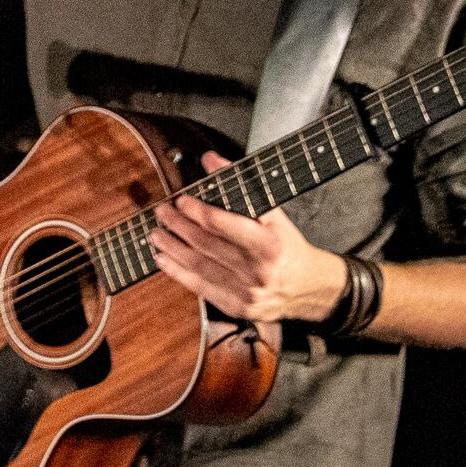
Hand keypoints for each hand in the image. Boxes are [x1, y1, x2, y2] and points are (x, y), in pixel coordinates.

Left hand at [149, 151, 347, 322]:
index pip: (223, 224)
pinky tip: (162, 258)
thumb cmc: (289, 248)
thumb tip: (211, 160)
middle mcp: (257, 271)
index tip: (181, 200)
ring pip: (198, 266)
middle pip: (205, 244)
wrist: (310, 288)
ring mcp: (246, 292)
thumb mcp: (275, 217)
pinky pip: (199, 287)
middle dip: (178, 225)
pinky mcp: (236, 307)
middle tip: (162, 212)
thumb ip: (243, 188)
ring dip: (171, 247)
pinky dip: (176, 272)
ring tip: (155, 233)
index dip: (197, 210)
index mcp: (270, 245)